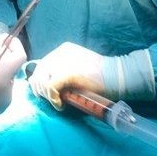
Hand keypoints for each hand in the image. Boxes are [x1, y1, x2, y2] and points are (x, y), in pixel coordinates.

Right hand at [0, 32, 25, 142]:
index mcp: (2, 81)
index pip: (20, 57)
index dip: (15, 45)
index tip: (4, 40)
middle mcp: (9, 91)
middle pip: (12, 67)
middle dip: (2, 57)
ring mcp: (6, 101)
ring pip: (7, 77)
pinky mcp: (0, 108)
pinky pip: (2, 88)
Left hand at [28, 42, 155, 110]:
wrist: (117, 76)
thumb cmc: (100, 76)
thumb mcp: (78, 68)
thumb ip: (62, 72)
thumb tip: (46, 84)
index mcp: (63, 50)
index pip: (42, 65)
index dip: (40, 80)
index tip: (46, 93)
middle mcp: (60, 53)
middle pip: (39, 71)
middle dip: (40, 88)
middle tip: (52, 100)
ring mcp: (63, 62)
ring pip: (42, 80)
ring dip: (47, 95)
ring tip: (57, 102)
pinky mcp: (67, 73)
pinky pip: (50, 87)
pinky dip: (53, 98)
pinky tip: (60, 105)